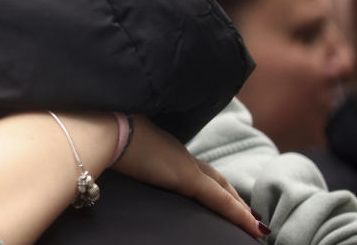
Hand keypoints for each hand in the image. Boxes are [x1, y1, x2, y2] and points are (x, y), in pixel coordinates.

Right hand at [111, 115, 268, 238]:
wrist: (103, 128)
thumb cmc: (102, 135)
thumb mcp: (115, 148)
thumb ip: (121, 156)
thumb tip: (108, 162)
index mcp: (163, 145)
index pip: (194, 166)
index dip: (210, 180)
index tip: (221, 191)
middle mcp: (178, 153)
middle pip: (213, 177)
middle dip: (230, 194)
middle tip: (246, 211)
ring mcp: (184, 164)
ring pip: (221, 188)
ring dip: (238, 205)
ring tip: (254, 223)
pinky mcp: (187, 178)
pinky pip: (220, 201)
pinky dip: (239, 214)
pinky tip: (255, 228)